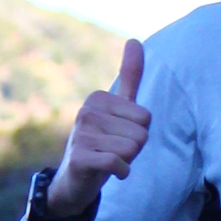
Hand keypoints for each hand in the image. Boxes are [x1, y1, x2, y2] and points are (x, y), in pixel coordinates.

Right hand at [52, 38, 149, 210]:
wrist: (75, 181)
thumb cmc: (102, 143)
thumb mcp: (118, 109)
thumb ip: (129, 77)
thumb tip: (135, 40)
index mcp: (98, 98)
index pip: (145, 118)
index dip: (138, 133)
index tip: (118, 137)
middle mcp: (86, 112)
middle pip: (141, 134)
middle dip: (133, 149)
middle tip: (113, 151)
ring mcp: (81, 134)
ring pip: (132, 149)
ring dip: (126, 161)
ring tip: (107, 160)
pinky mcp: (80, 157)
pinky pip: (119, 164)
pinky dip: (120, 172)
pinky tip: (109, 172)